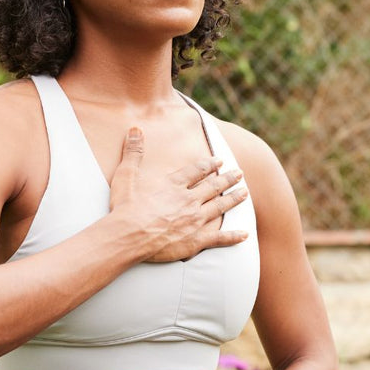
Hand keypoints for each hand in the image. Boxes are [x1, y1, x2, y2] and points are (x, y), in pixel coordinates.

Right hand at [110, 127, 248, 263]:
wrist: (128, 236)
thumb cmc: (125, 208)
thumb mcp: (126, 175)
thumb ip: (133, 152)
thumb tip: (135, 129)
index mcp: (175, 185)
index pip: (197, 171)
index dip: (210, 164)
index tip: (219, 160)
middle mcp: (189, 200)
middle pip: (213, 186)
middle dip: (227, 179)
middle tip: (239, 174)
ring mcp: (195, 220)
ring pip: (220, 206)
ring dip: (234, 199)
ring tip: (244, 193)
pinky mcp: (196, 240)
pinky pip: (219, 238)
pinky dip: (233, 237)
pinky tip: (244, 234)